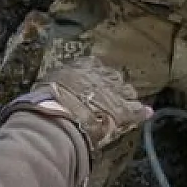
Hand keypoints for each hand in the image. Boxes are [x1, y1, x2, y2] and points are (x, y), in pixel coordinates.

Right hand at [1, 56, 150, 155]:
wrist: (55, 121)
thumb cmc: (43, 105)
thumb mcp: (42, 90)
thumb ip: (47, 90)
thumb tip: (38, 96)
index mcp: (78, 67)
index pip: (92, 66)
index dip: (94, 75)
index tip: (93, 82)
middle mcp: (98, 74)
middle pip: (111, 77)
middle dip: (112, 86)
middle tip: (109, 96)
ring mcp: (113, 92)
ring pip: (125, 91)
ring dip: (124, 98)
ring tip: (123, 106)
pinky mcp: (121, 112)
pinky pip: (135, 111)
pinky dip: (141, 113)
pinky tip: (148, 113)